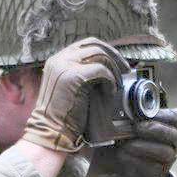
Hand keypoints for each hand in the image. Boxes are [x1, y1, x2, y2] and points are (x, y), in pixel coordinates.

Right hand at [21, 38, 128, 152]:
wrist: (51, 132)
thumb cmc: (63, 116)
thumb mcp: (68, 88)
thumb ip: (81, 75)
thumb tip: (105, 69)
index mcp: (57, 60)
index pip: (85, 45)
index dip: (105, 50)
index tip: (117, 63)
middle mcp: (59, 59)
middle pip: (94, 45)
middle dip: (114, 55)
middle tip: (125, 70)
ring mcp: (65, 66)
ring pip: (99, 55)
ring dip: (113, 68)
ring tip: (117, 83)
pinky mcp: (74, 77)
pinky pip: (101, 70)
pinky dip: (110, 80)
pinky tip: (111, 91)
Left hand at [116, 108, 176, 176]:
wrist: (119, 168)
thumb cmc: (124, 140)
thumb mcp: (125, 125)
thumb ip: (126, 115)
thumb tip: (115, 100)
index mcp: (169, 126)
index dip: (166, 115)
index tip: (147, 113)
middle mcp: (172, 142)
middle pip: (174, 135)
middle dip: (155, 129)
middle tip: (136, 128)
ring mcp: (167, 159)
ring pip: (166, 152)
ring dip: (145, 146)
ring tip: (126, 144)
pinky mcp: (157, 173)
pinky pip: (154, 167)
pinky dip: (137, 160)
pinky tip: (123, 155)